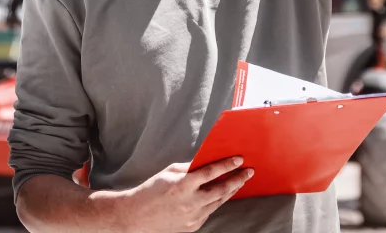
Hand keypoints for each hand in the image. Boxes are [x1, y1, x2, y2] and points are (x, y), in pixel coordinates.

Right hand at [120, 158, 251, 231]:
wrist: (137, 216)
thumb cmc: (151, 190)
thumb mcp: (169, 172)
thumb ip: (189, 168)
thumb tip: (206, 162)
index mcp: (183, 184)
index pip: (211, 172)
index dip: (227, 165)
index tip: (239, 159)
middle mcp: (190, 202)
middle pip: (221, 189)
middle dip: (237, 179)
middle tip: (248, 172)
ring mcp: (193, 216)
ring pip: (218, 202)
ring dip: (230, 191)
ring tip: (239, 182)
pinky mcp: (192, 226)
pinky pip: (209, 212)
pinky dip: (216, 202)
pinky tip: (221, 195)